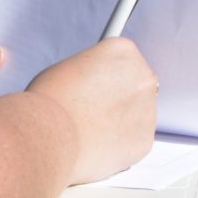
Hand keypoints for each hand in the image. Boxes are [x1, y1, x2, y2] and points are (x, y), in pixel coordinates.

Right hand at [28, 37, 158, 183]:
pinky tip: (96, 145)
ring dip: (121, 123)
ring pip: (137, 116)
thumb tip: (98, 86)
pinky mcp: (145, 140)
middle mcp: (143, 76)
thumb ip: (94, 73)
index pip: (124, 60)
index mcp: (123, 51)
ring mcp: (148, 109)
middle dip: (120, 98)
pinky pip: (135, 142)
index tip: (98, 86)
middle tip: (94, 111)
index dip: (107, 76)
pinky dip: (119, 146)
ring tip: (89, 131)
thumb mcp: (70, 68)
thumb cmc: (50, 102)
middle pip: (137, 86)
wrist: (49, 136)